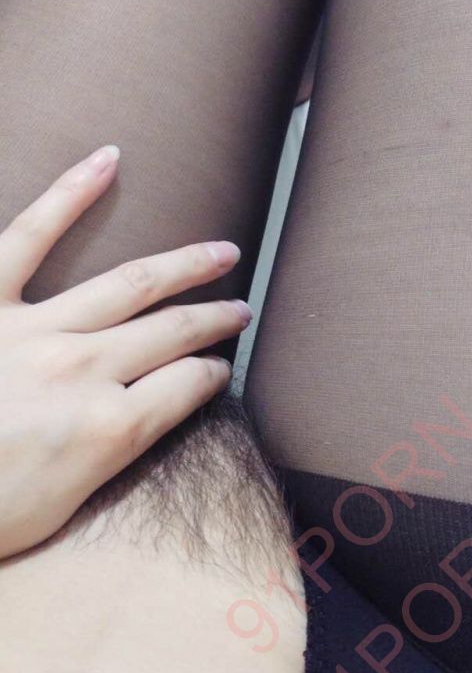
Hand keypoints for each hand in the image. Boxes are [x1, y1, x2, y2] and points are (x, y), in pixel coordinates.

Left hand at [0, 145, 251, 559]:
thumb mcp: (59, 510)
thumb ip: (107, 459)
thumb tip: (137, 419)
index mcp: (107, 429)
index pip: (187, 386)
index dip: (212, 374)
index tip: (220, 367)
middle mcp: (84, 371)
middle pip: (171, 333)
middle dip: (214, 319)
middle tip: (240, 309)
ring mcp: (36, 329)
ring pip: (130, 285)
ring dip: (183, 266)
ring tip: (220, 251)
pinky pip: (30, 235)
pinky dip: (71, 194)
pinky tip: (107, 162)